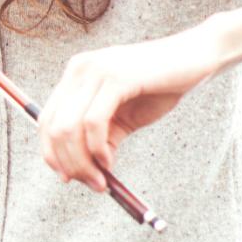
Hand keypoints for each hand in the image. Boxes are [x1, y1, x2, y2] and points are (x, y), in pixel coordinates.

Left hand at [38, 22, 223, 190]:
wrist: (196, 57)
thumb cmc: (161, 86)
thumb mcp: (124, 117)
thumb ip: (101, 138)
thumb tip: (85, 171)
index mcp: (76, 75)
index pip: (46, 119)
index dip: (51, 153)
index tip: (67, 178)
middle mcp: (79, 69)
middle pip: (52, 127)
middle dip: (67, 163)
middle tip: (90, 184)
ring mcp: (95, 71)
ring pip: (68, 128)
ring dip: (81, 162)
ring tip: (100, 179)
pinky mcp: (115, 78)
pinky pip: (93, 123)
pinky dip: (97, 149)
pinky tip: (109, 161)